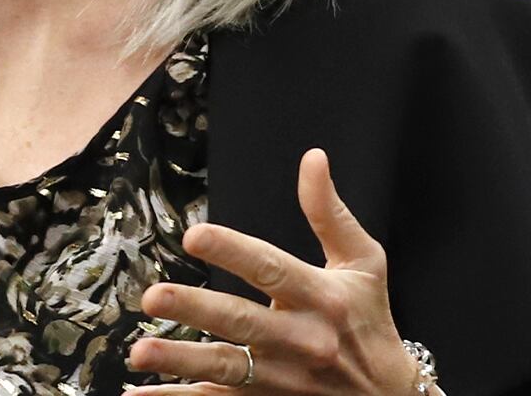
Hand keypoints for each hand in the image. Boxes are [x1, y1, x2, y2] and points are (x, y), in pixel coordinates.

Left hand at [126, 149, 434, 394]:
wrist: (390, 395)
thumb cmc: (369, 318)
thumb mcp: (363, 262)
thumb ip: (330, 212)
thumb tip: (312, 158)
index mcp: (322, 297)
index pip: (271, 269)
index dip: (233, 251)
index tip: (194, 235)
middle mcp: (302, 339)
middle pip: (243, 323)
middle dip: (196, 309)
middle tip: (153, 297)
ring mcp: (284, 378)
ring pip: (228, 369)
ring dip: (182, 361)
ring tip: (139, 351)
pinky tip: (142, 393)